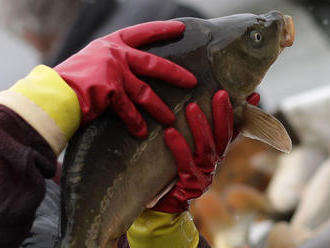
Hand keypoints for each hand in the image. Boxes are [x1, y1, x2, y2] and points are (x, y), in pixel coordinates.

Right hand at [54, 21, 196, 138]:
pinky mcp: (110, 91)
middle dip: (175, 74)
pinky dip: (136, 123)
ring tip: (170, 120)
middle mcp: (114, 54)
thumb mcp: (93, 61)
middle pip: (153, 63)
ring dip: (159, 108)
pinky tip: (142, 133)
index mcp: (111, 44)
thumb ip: (113, 63)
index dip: (161, 30)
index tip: (181, 28)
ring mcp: (113, 72)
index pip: (142, 33)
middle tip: (192, 82)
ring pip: (144, 92)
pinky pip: (129, 110)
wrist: (52, 94)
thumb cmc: (72, 80)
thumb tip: (132, 71)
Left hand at [152, 91, 259, 212]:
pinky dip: (179, 147)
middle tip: (221, 93)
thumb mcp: (189, 150)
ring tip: (192, 107)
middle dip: (223, 115)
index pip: (232, 130)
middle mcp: (213, 164)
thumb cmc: (175, 171)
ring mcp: (202, 175)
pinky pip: (184, 164)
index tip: (254, 95)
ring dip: (200, 127)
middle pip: (222, 137)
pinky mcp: (188, 184)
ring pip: (206, 149)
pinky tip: (169, 133)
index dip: (243, 114)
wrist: (165, 204)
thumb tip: (201, 107)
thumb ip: (200, 133)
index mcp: (215, 154)